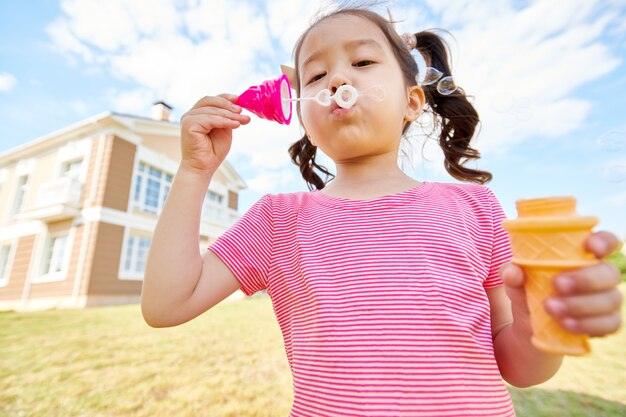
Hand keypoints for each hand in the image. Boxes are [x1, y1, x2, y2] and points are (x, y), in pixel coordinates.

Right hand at [179, 94, 250, 175]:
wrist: (202, 168)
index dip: (224, 97)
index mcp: (198, 114)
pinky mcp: (188, 125)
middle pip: (211, 102)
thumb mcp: (224, 130)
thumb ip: (227, 118)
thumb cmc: (213, 152)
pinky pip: (210, 119)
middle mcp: (191, 114)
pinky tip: (236, 125)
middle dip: (228, 105)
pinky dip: (224, 121)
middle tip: (242, 111)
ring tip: (243, 120)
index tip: (238, 99)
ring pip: (212, 110)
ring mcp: (188, 118)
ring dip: (230, 115)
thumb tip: (238, 107)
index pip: (211, 100)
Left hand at [501, 231, 622, 336]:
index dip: (604, 241)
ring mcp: (606, 299)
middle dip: (586, 279)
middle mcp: (600, 275)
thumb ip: (512, 272)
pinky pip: (609, 324)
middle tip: (557, 284)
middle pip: (610, 273)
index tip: (590, 246)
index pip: (606, 241)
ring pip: (610, 300)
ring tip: (551, 308)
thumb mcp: (515, 279)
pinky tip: (566, 324)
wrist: (529, 324)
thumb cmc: (528, 288)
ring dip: (580, 305)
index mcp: (582, 255)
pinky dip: (587, 324)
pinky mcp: (606, 322)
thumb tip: (513, 272)